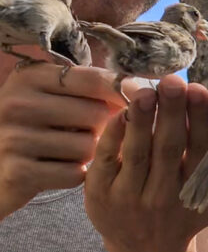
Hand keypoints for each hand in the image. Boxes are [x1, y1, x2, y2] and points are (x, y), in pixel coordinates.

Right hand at [0, 62, 126, 218]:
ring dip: (87, 155)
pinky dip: (74, 175)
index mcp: (30, 77)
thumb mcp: (48, 98)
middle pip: (96, 115)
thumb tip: (141, 89)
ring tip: (66, 152)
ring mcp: (15, 137)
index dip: (125, 89)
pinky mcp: (18, 172)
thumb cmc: (32, 130)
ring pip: (88, 147)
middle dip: (102, 128)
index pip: (93, 78)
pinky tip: (57, 170)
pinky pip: (74, 174)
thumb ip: (88, 89)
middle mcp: (19, 102)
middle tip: (83, 134)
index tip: (147, 96)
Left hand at [84, 74, 207, 251]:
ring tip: (145, 89)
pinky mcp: (99, 196)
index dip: (200, 120)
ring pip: (136, 152)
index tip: (200, 90)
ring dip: (140, 118)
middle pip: (168, 149)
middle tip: (173, 80)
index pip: (201, 151)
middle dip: (172, 113)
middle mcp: (163, 198)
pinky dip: (113, 134)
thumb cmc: (193, 217)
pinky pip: (106, 159)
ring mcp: (129, 199)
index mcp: (197, 193)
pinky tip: (121, 111)